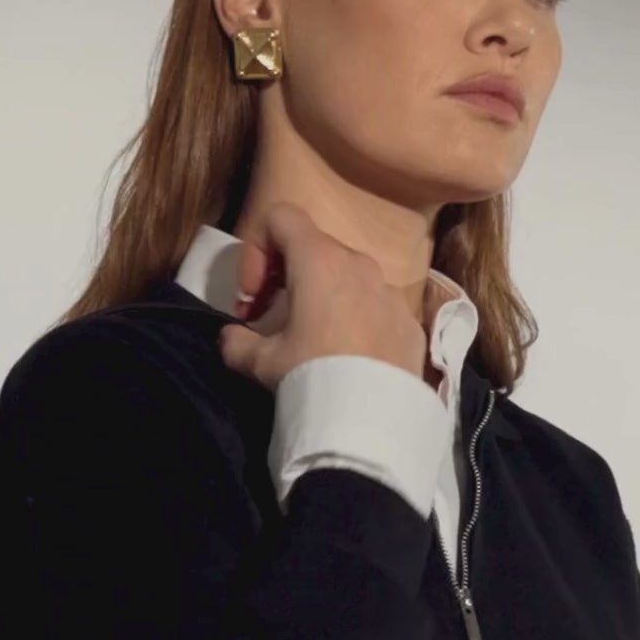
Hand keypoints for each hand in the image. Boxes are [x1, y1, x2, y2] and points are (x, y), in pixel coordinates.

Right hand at [215, 200, 427, 392]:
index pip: (281, 218)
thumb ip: (236, 342)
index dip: (257, 249)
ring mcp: (390, 292)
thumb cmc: (312, 376)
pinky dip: (358, 322)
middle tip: (273, 321)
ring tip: (315, 343)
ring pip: (349, 279)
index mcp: (319, 260)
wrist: (372, 421)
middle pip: (315, 249)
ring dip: (325, 299)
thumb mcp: (261, 363)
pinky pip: (377, 308)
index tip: (254, 297)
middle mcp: (359, 263)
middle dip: (288, 278)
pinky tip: (350, 361)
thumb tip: (230, 338)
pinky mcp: (410, 322)